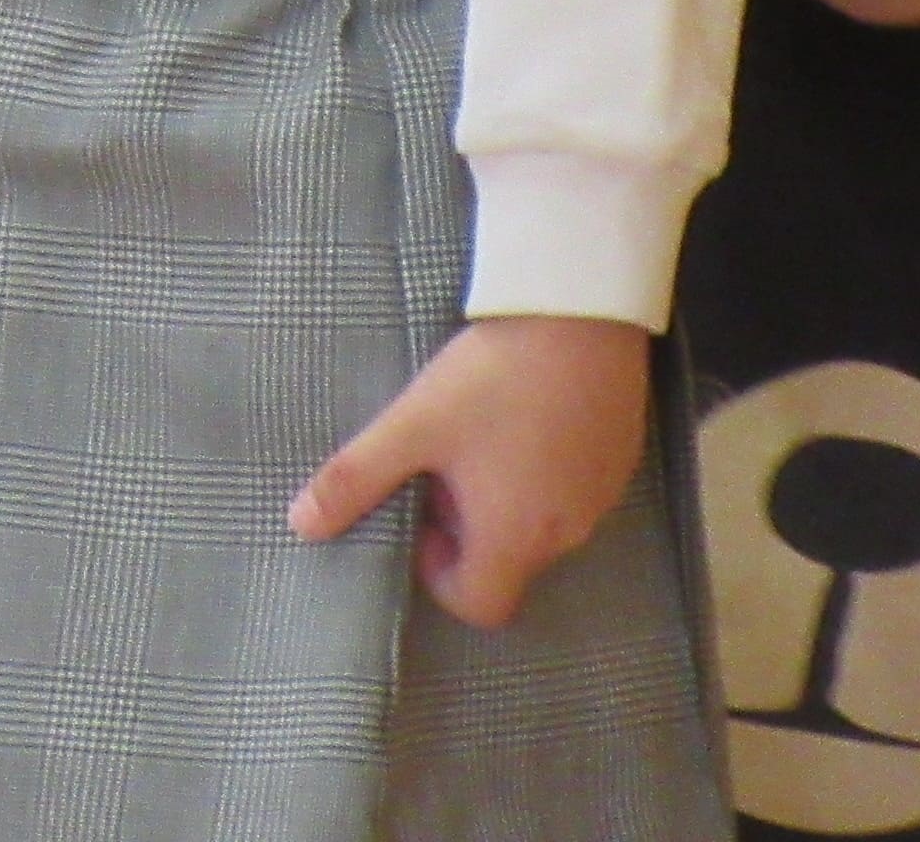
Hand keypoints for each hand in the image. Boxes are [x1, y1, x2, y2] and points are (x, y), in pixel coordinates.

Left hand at [289, 311, 649, 628]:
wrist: (580, 314)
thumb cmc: (491, 378)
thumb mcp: (412, 425)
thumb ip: (356, 478)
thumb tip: (302, 525)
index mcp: (516, 538)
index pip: (481, 606)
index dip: (441, 576)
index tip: (422, 517)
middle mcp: (567, 534)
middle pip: (509, 564)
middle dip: (467, 529)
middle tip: (443, 464)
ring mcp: (600, 499)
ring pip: (541, 527)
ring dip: (504, 500)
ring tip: (478, 434)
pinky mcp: (618, 463)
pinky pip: (572, 493)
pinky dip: (541, 474)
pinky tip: (520, 415)